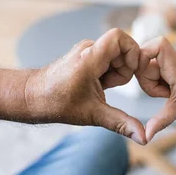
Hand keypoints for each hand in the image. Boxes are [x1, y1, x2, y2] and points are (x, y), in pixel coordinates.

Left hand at [26, 29, 146, 144]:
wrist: (31, 98)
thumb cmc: (56, 103)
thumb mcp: (93, 114)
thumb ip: (121, 123)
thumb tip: (144, 138)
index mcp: (90, 57)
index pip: (120, 37)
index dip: (132, 52)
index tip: (131, 72)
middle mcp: (88, 48)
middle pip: (122, 50)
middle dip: (124, 70)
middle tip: (109, 87)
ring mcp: (85, 51)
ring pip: (115, 56)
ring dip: (115, 73)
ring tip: (100, 89)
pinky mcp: (84, 56)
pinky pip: (106, 60)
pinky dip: (106, 73)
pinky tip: (96, 87)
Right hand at [136, 37, 175, 140]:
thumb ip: (159, 121)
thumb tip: (144, 137)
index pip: (158, 44)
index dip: (143, 54)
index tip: (142, 73)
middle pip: (147, 62)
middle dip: (149, 81)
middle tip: (165, 94)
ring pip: (153, 67)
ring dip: (156, 83)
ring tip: (171, 94)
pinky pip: (162, 69)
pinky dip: (162, 82)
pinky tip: (173, 91)